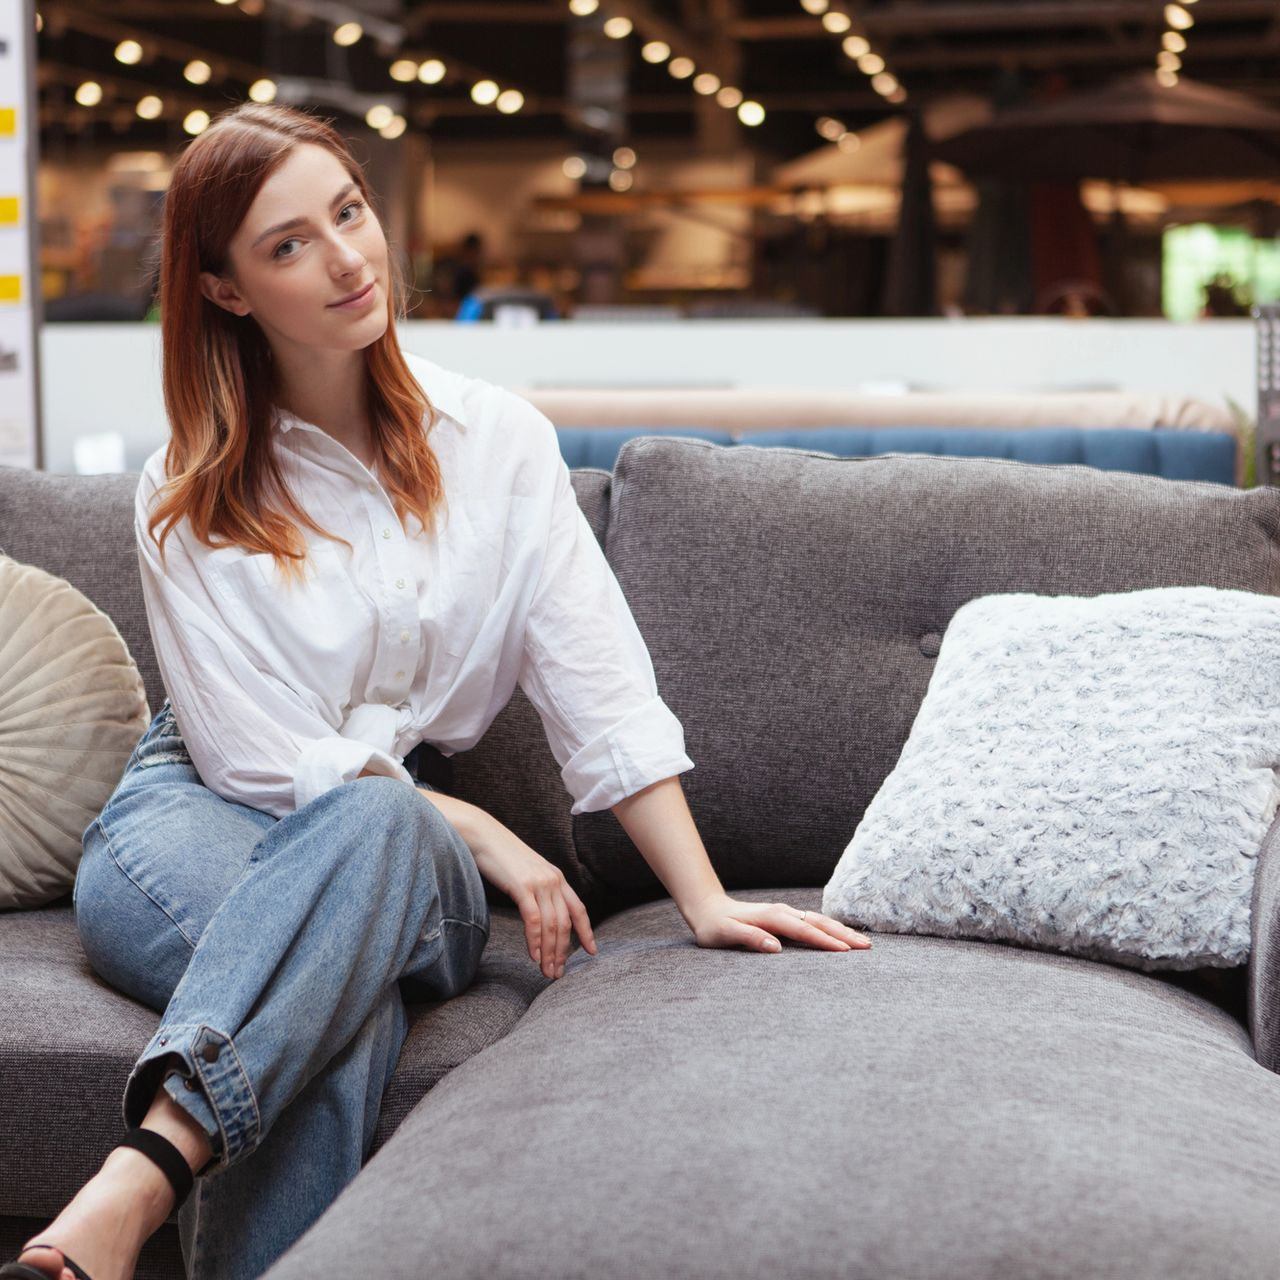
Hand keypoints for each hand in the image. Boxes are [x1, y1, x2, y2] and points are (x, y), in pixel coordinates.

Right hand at [467, 813, 596, 978]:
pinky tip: (533, 955)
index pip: (579, 909)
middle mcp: (553, 880)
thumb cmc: (501, 856)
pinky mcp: (522, 886)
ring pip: (551, 925)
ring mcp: (539, 883)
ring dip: (549, 952)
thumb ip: (538, 890)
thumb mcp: (528, 873)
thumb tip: (541, 914)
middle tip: (558, 973)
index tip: (592, 951)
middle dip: (563, 951)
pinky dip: (535, 940)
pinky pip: (533, 920)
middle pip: (565, 923)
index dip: (586, 932)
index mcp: (557, 878)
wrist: (483, 835)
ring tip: (546, 970)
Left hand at [682, 892, 872, 953]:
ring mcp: (786, 914)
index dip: (825, 941)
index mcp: (771, 917)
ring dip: (842, 931)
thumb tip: (775, 947)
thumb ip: (749, 939)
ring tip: (863, 943)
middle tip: (867, 947)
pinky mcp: (786, 918)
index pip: (804, 931)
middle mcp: (783, 913)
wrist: (708, 909)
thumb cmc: (715, 927)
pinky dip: (831, 929)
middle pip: (819, 923)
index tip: (845, 951)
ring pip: (819, 921)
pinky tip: (842, 936)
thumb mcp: (725, 934)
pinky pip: (813, 923)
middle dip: (844, 934)